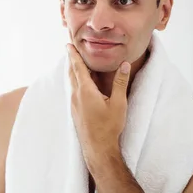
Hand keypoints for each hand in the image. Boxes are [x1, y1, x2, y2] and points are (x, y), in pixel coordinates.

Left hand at [66, 44, 130, 164]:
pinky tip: (80, 83)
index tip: (68, 45)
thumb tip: (124, 65)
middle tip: (70, 49)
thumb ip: (121, 82)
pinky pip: (73, 91)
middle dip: (71, 60)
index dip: (73, 55)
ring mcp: (73, 104)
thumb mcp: (119, 103)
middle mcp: (76, 95)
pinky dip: (75, 81)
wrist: (97, 147)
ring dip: (73, 71)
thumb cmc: (109, 126)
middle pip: (72, 73)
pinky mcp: (74, 110)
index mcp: (85, 91)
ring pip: (72, 82)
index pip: (78, 67)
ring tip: (75, 63)